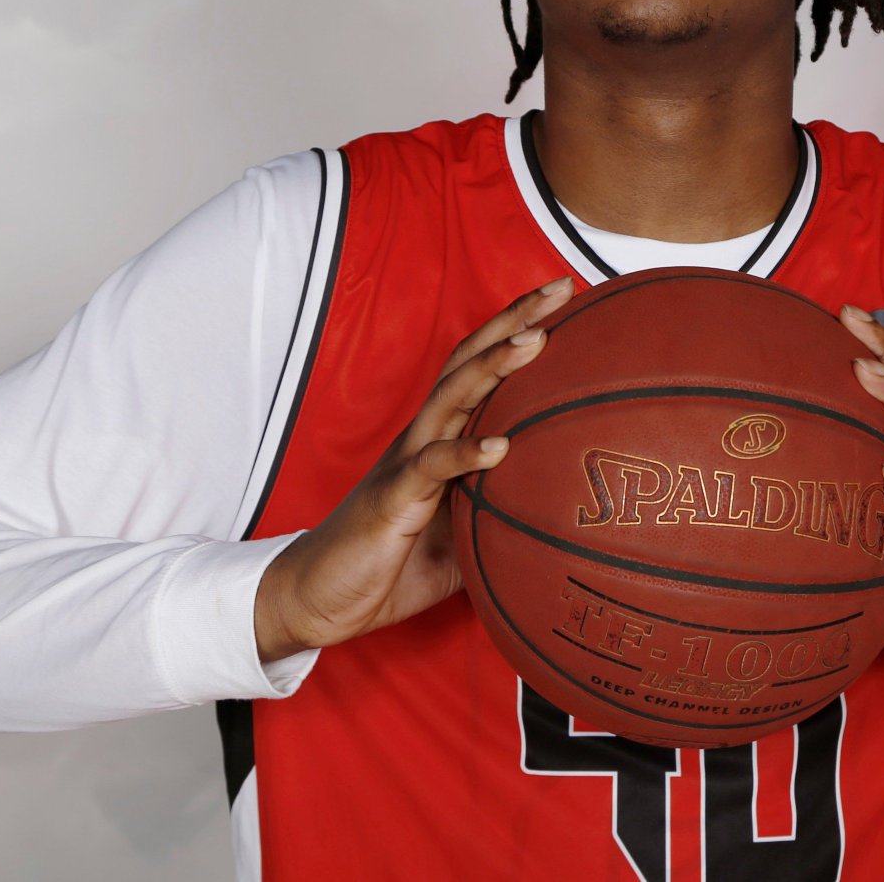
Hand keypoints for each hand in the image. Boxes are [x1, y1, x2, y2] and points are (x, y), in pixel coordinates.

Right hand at [253, 276, 573, 660]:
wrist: (319, 596)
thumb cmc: (391, 562)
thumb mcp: (463, 536)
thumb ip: (502, 512)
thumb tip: (562, 515)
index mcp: (440, 437)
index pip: (480, 366)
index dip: (517, 327)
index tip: (565, 296)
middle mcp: (424, 435)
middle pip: (469, 360)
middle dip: (514, 320)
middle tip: (559, 287)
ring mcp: (406, 461)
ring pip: (451, 398)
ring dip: (493, 366)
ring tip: (535, 340)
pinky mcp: (393, 497)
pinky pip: (431, 467)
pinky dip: (465, 452)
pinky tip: (500, 446)